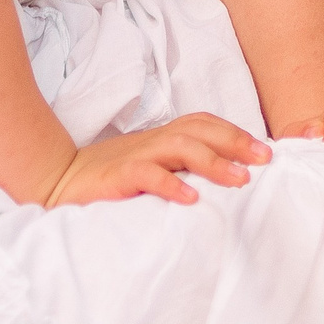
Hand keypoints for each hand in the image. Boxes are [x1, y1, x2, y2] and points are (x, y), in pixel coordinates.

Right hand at [41, 114, 271, 207]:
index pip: (204, 124)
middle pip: (200, 129)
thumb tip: (221, 177)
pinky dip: (171, 184)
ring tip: (240, 180)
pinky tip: (191, 198)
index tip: (266, 152)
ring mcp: (135, 155)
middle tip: (264, 161)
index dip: (236, 133)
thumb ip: (178, 166)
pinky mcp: (117, 176)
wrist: (57, 179)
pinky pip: (147, 175)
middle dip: (235, 141)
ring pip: (180, 147)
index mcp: (162, 137)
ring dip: (213, 162)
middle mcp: (153, 140)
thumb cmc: (110, 177)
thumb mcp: (150, 167)